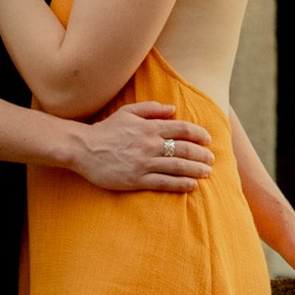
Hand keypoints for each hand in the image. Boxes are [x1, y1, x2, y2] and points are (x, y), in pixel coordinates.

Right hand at [70, 102, 215, 196]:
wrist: (84, 149)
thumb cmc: (106, 130)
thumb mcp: (128, 112)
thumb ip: (151, 109)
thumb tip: (173, 109)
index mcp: (149, 127)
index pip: (182, 129)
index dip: (199, 134)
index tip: (208, 139)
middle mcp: (150, 145)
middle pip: (184, 149)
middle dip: (201, 154)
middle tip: (211, 159)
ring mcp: (144, 163)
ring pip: (177, 167)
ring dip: (196, 170)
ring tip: (207, 173)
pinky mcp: (136, 179)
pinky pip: (164, 183)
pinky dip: (180, 184)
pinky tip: (191, 185)